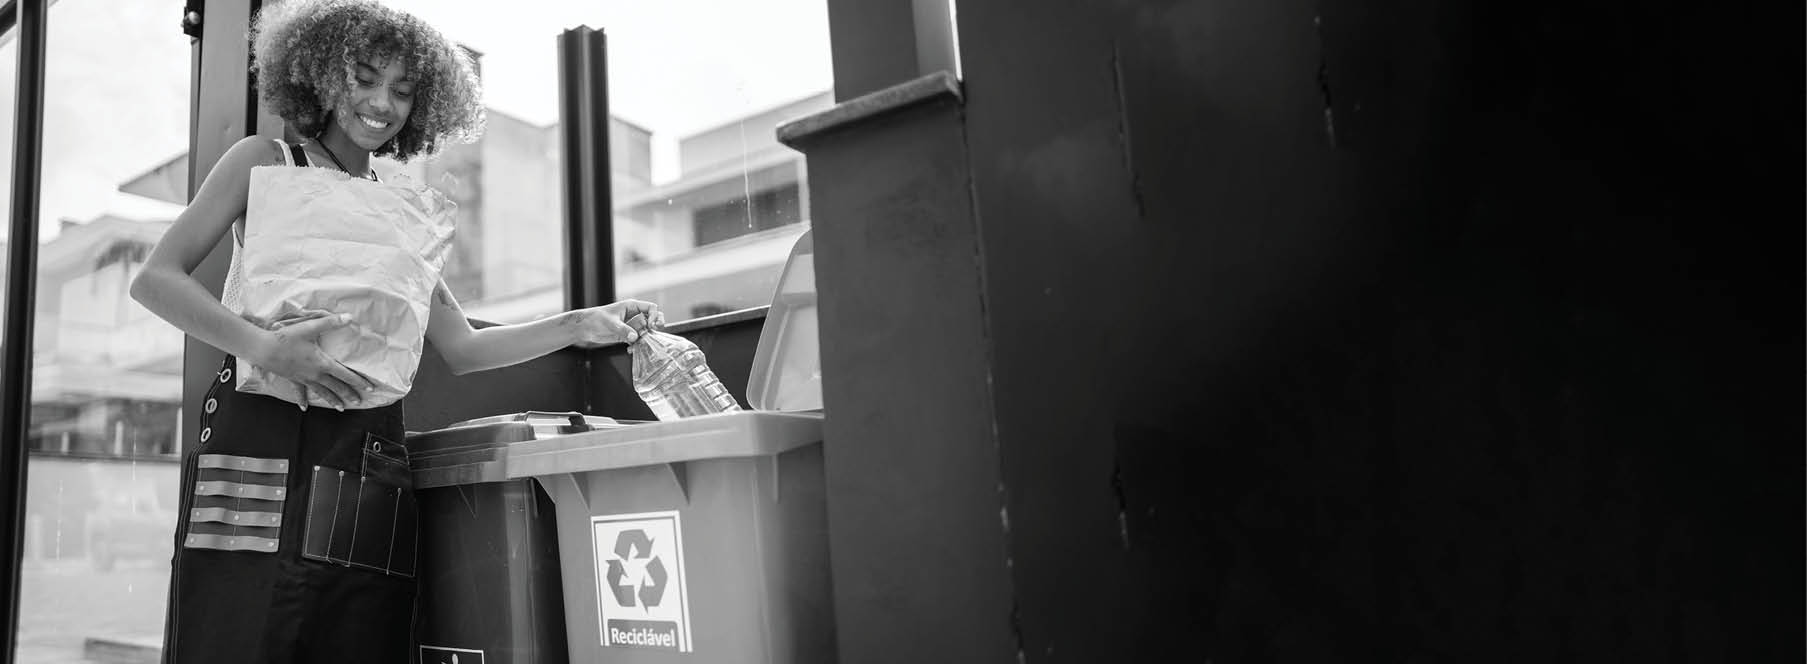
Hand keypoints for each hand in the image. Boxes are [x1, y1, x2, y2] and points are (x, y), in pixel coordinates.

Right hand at [250, 312, 377, 410]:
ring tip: (341, 408)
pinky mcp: (292, 379)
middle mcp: (315, 374)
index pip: (345, 374)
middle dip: (349, 394)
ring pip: (321, 392)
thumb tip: (350, 317)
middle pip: (336, 387)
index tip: (370, 388)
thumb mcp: (310, 328)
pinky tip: (304, 408)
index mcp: (322, 363)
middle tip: (359, 401)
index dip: (359, 381)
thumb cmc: (287, 338)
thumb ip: (331, 322)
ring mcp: (303, 379)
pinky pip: (299, 391)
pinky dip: (302, 399)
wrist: (263, 349)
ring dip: (332, 400)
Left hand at [565, 299, 663, 347]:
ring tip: (640, 344)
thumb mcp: (610, 323)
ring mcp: (631, 326)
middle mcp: (633, 316)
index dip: (655, 316)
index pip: (651, 308)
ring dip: (646, 339)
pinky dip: (637, 346)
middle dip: (655, 326)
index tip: (651, 325)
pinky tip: (630, 349)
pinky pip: (637, 341)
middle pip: (653, 319)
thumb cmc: (595, 319)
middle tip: (652, 333)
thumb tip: (635, 337)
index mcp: (631, 306)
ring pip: (646, 332)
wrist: (584, 328)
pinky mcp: (626, 336)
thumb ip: (623, 330)